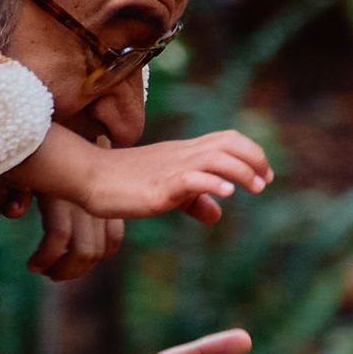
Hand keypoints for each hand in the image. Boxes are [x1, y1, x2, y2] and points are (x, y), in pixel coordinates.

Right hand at [13, 115, 269, 229]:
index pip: (226, 139)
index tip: (264, 175)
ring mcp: (170, 169)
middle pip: (228, 143)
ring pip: (216, 157)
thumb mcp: (165, 191)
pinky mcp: (158, 186)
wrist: (87, 177)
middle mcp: (181, 155)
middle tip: (264, 183)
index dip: (251, 153)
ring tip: (256, 188)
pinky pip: (191, 179)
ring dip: (242, 170)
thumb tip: (217, 214)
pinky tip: (226, 194)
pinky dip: (213, 184)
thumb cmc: (124, 184)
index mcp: (184, 153)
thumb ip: (193, 200)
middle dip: (255, 159)